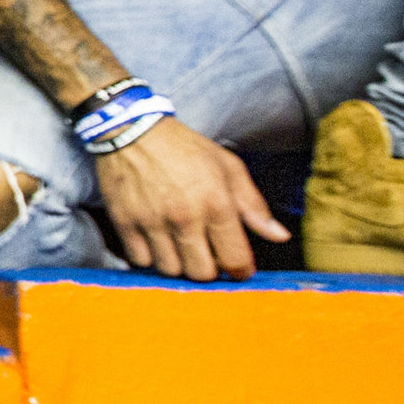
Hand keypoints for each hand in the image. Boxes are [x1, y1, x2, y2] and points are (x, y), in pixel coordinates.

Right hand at [90, 117, 288, 280]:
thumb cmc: (184, 148)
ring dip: (179, 264)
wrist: (131, 129)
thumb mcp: (228, 167)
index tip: (237, 266)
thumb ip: (254, 205)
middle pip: (202, 273)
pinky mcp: (124, 223)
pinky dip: (151, 257)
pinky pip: (141, 261)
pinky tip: (156, 241)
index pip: (235, 259)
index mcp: (216, 203)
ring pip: (171, 270)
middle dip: (210, 269)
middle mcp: (184, 217)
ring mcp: (151, 222)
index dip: (240, 270)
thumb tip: (279, 236)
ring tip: (181, 246)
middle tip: (208, 255)